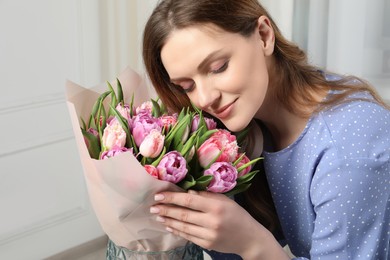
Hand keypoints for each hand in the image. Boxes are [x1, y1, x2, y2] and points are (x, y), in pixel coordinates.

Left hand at [150, 190, 268, 255]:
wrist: (249, 238)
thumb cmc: (237, 214)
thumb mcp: (225, 200)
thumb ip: (206, 195)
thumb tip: (187, 192)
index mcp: (216, 206)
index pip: (188, 200)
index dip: (172, 198)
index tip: (159, 195)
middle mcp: (212, 221)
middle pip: (183, 214)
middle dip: (166, 210)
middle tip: (152, 206)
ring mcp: (209, 234)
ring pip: (183, 226)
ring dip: (168, 221)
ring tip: (158, 215)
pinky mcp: (207, 244)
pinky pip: (188, 236)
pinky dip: (177, 230)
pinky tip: (169, 226)